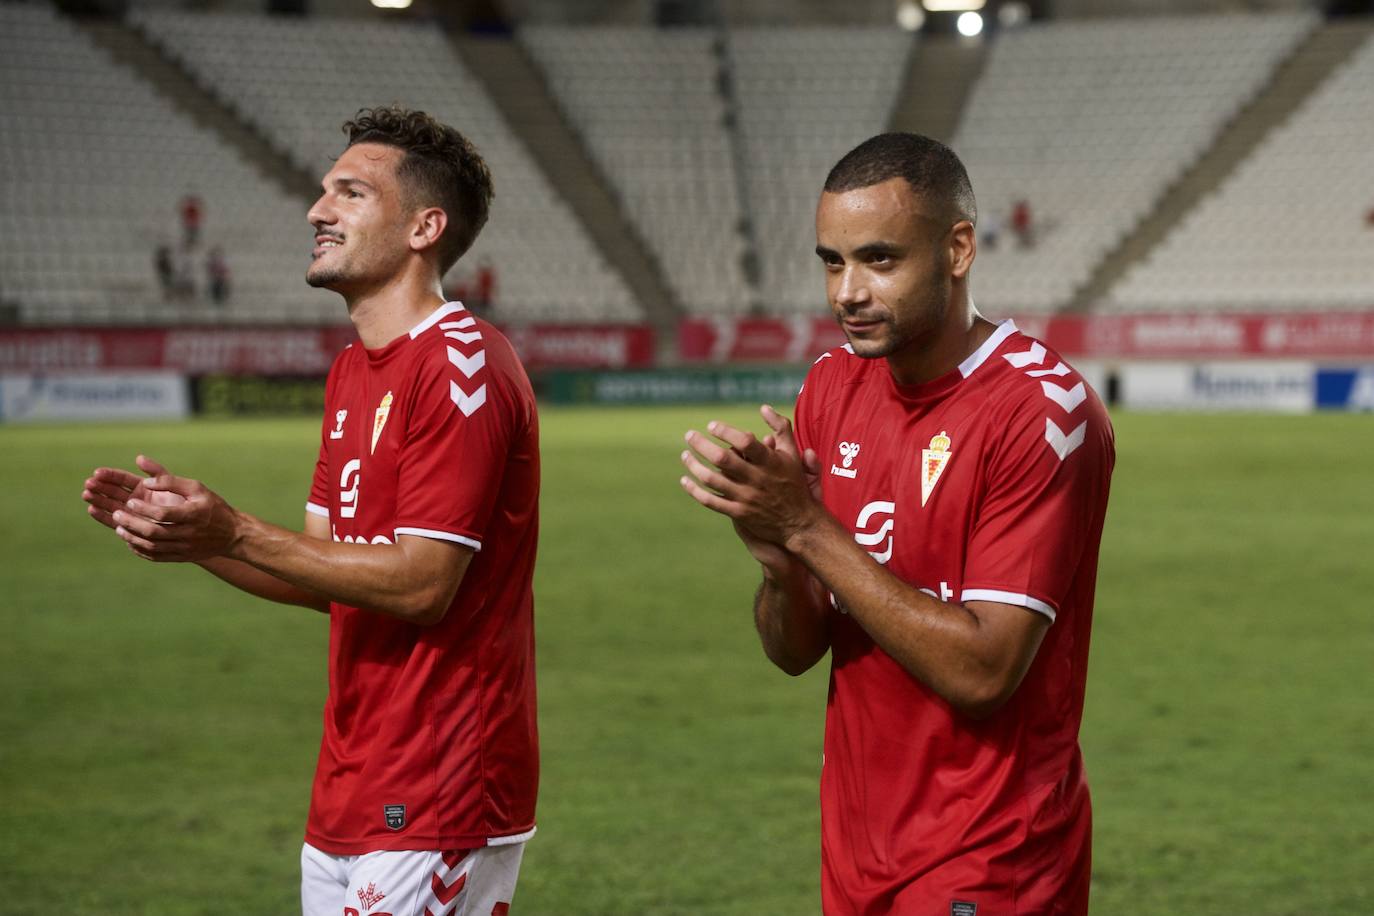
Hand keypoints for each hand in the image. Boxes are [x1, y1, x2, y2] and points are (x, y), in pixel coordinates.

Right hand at [83, 455, 184, 531]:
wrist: (198, 527)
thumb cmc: (190, 503)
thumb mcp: (176, 484)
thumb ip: (158, 473)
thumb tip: (139, 458)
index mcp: (145, 488)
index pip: (123, 479)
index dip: (110, 476)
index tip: (97, 473)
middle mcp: (137, 500)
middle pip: (114, 491)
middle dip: (100, 487)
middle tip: (88, 484)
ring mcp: (133, 514)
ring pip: (112, 505)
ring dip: (98, 500)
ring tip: (86, 495)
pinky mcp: (132, 527)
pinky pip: (115, 521)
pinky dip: (104, 516)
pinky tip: (92, 510)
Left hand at [91, 456, 241, 561]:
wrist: (232, 534)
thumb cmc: (212, 506)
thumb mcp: (197, 488)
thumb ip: (171, 482)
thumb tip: (145, 481)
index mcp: (194, 514)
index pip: (163, 514)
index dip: (144, 509)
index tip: (131, 502)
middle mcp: (190, 533)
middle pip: (154, 532)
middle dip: (132, 523)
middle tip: (117, 514)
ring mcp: (185, 548)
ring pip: (152, 547)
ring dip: (132, 538)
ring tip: (119, 528)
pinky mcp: (182, 557)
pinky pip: (156, 557)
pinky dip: (141, 550)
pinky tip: (131, 541)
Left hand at [680, 409, 820, 554]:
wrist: (799, 523)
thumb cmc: (794, 482)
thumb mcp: (792, 453)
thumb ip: (780, 428)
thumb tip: (763, 407)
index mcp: (770, 462)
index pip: (745, 442)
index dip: (726, 431)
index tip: (711, 425)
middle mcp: (757, 479)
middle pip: (722, 459)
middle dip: (701, 445)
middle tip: (689, 435)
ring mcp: (746, 497)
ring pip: (712, 480)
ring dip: (694, 466)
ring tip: (685, 455)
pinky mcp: (739, 513)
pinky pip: (711, 501)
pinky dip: (694, 491)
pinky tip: (685, 480)